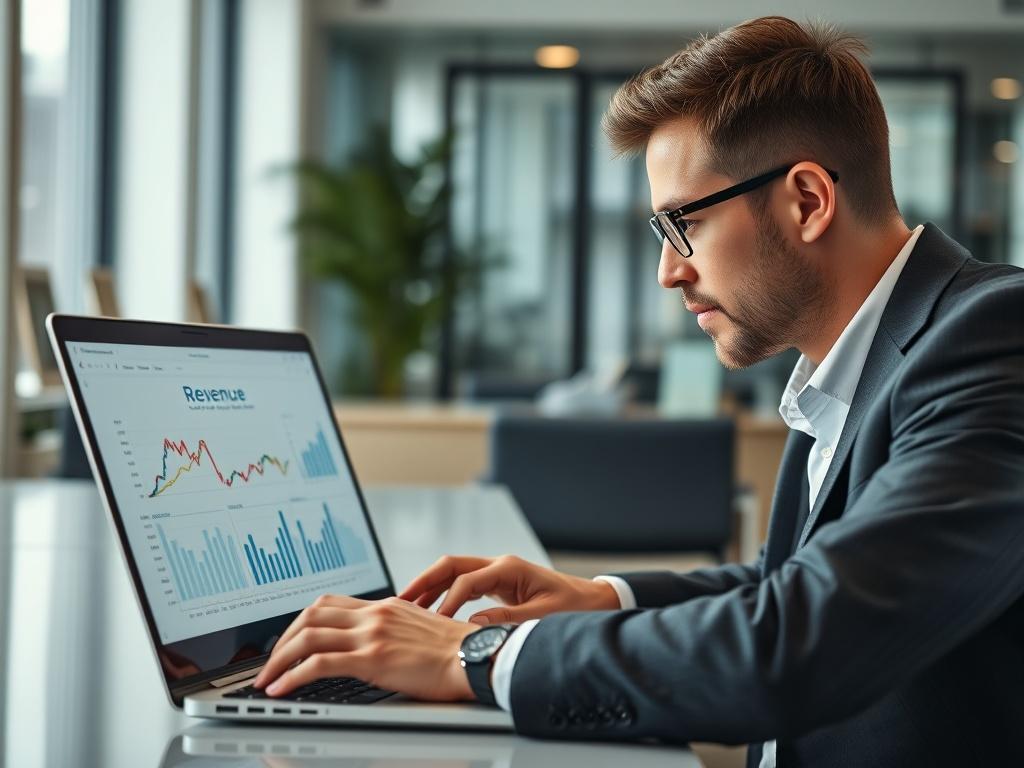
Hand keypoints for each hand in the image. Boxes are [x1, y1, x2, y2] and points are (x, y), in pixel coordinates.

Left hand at [253, 594, 477, 700]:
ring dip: (278, 658)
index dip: (301, 623)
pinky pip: (319, 663)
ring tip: (266, 679)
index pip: (329, 604)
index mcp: (385, 607)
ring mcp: (372, 634)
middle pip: (310, 614)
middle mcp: (374, 614)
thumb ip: (393, 631)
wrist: (477, 657)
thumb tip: (373, 648)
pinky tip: (281, 689)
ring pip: (307, 635)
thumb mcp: (419, 631)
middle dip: (281, 640)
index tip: (288, 643)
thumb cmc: (456, 653)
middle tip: (269, 663)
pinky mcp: (373, 658)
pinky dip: (293, 676)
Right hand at [399, 554, 620, 623]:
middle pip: (450, 566)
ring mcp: (496, 572)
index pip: (465, 582)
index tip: (434, 624)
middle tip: (400, 600)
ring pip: (453, 573)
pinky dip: (444, 594)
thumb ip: (507, 619)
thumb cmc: (574, 608)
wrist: (594, 602)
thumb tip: (472, 625)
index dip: (446, 603)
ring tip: (406, 606)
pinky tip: (430, 610)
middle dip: (424, 582)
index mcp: (508, 569)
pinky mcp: (497, 583)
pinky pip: (462, 584)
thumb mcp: (542, 617)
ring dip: (430, 587)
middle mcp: (498, 565)